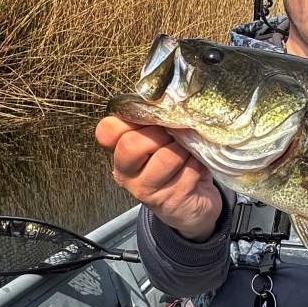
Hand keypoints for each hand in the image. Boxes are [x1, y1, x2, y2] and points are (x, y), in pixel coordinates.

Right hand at [95, 116, 222, 241]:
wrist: (194, 205)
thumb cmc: (177, 165)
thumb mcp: (162, 141)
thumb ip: (155, 124)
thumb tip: (167, 101)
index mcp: (120, 154)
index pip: (108, 130)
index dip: (133, 117)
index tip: (153, 118)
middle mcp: (127, 174)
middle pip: (132, 144)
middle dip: (161, 133)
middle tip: (175, 135)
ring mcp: (147, 191)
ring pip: (167, 156)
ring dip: (185, 149)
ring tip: (189, 153)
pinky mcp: (171, 201)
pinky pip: (189, 170)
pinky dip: (199, 163)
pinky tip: (198, 167)